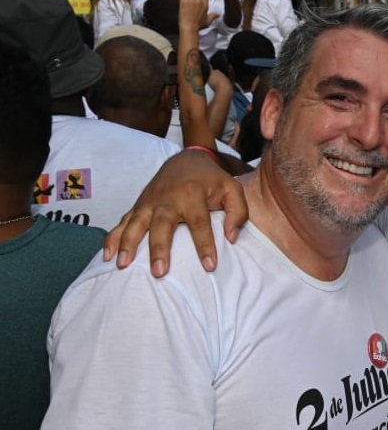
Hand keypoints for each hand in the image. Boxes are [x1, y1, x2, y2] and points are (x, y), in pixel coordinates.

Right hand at [102, 149, 249, 276]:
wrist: (187, 158)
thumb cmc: (212, 180)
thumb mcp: (232, 189)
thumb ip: (238, 212)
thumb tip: (231, 237)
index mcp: (192, 195)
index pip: (200, 224)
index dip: (205, 245)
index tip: (209, 266)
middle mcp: (167, 199)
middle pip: (162, 225)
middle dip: (159, 248)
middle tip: (159, 272)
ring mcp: (149, 202)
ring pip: (135, 223)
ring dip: (128, 244)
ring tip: (123, 265)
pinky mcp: (138, 206)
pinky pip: (122, 222)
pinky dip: (112, 238)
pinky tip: (107, 256)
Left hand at [178, 0, 215, 32]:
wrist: (189, 27)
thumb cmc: (198, 25)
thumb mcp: (207, 21)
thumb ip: (213, 16)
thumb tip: (218, 14)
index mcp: (205, 5)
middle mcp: (199, 1)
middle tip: (187, 4)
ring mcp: (192, 0)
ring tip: (183, 4)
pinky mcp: (184, 1)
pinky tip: (180, 3)